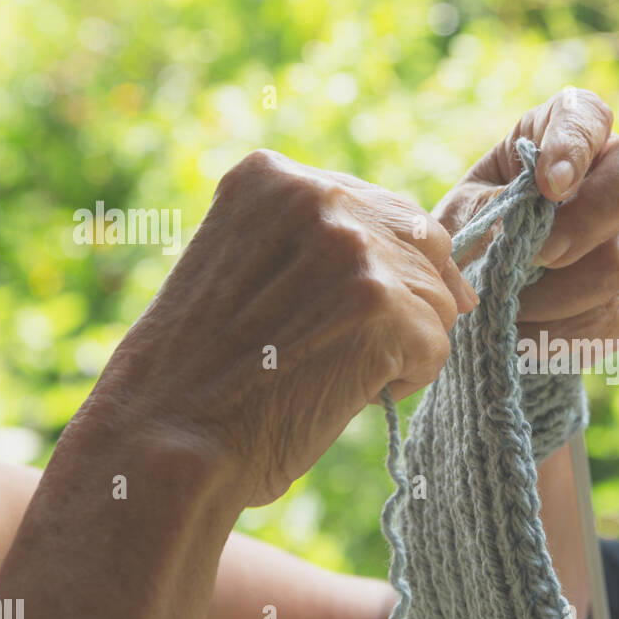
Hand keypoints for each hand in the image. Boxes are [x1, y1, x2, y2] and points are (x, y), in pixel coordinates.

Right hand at [89, 149, 475, 506]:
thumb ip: (325, 246)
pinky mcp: (381, 306)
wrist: (167, 440)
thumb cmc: (205, 374)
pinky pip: (437, 346)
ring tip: (329, 370)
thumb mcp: (249, 269)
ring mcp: (351, 249)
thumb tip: (451, 273)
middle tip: (337, 347)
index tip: (337, 312)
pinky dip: (404, 382)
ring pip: (436, 300)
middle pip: (424, 245)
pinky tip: (345, 393)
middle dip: (403, 303)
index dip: (382, 271)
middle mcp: (315, 197)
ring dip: (399, 346)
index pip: (384, 209)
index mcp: (274, 177)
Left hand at [434, 88, 618, 357]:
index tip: (549, 186)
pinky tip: (525, 331)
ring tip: (507, 304)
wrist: (488, 293)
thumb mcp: (464, 214)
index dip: (576, 145)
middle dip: (585, 224)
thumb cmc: (475, 231)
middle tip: (536, 256)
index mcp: (566, 131)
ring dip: (553, 294)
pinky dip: (558, 332)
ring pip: (618, 263)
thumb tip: (527, 226)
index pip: (589, 116)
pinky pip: (608, 317)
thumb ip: (491, 209)